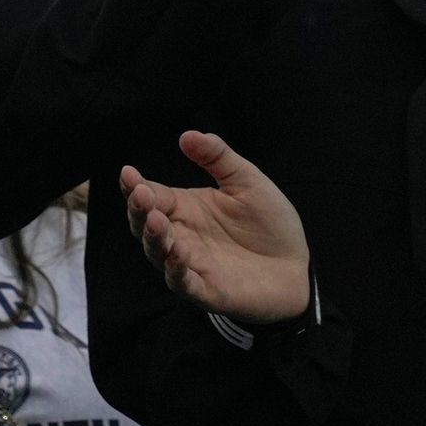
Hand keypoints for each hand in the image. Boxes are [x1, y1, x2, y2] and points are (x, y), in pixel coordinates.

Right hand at [119, 130, 313, 324]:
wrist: (297, 267)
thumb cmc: (269, 225)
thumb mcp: (248, 182)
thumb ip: (218, 158)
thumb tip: (187, 134)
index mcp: (185, 209)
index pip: (151, 195)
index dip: (135, 186)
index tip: (128, 173)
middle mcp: (180, 236)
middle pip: (145, 224)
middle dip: (137, 209)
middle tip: (140, 194)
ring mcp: (190, 264)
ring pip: (158, 253)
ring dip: (153, 237)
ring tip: (155, 220)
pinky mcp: (206, 290)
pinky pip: (183, 282)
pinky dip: (176, 270)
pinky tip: (177, 253)